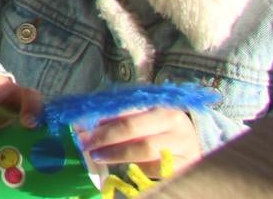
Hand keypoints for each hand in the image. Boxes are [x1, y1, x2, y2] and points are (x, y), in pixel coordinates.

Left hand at [80, 106, 202, 170]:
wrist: (192, 149)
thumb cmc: (160, 131)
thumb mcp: (144, 118)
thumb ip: (119, 118)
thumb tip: (84, 124)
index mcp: (160, 103)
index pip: (125, 107)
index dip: (100, 116)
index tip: (80, 124)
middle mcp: (174, 121)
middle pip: (132, 126)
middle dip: (104, 136)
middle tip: (84, 144)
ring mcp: (183, 144)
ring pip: (143, 148)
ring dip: (115, 153)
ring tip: (97, 156)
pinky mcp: (186, 166)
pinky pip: (154, 167)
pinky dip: (135, 167)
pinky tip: (122, 167)